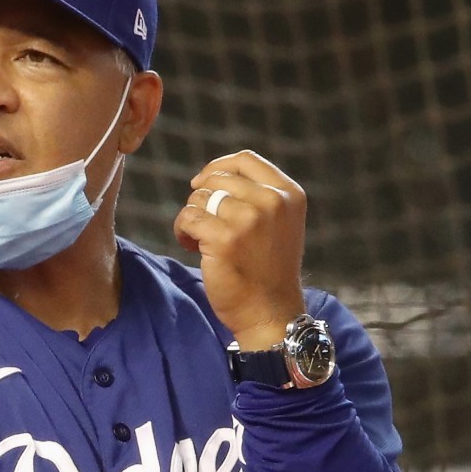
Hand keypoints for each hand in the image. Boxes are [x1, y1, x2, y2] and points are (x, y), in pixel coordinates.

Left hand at [172, 150, 307, 349]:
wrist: (271, 312)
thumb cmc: (267, 268)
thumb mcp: (277, 223)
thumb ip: (257, 195)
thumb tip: (211, 174)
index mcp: (288, 193)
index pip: (245, 159)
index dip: (217, 167)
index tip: (203, 184)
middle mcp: (272, 201)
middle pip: (216, 178)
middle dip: (201, 199)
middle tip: (205, 224)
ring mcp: (249, 218)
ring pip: (198, 198)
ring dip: (191, 217)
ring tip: (200, 240)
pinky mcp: (225, 238)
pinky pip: (187, 217)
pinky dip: (182, 231)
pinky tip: (192, 248)